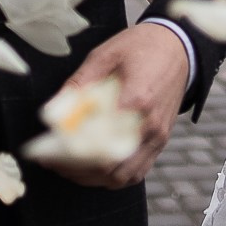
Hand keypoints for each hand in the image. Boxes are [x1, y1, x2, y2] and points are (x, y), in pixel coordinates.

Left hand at [37, 23, 188, 189]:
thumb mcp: (105, 55)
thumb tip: (53, 110)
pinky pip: (138, 171)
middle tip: (53, 163)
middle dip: (76, 170)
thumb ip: (79, 83)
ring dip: (94, 179)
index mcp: (135, 100)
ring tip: (70, 170)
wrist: (178, 46)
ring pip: (123, 176)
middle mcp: (149, 125)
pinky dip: (115, 177)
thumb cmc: (141, 47)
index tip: (47, 153)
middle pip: (109, 166)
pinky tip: (96, 171)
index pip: (98, 142)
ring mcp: (158, 136)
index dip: (69, 153)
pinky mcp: (162, 140)